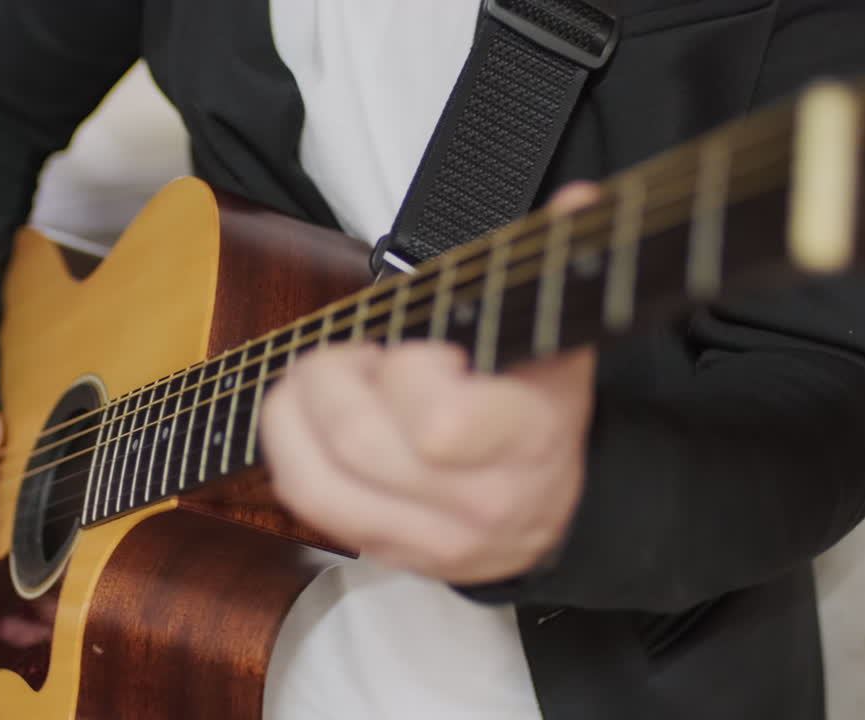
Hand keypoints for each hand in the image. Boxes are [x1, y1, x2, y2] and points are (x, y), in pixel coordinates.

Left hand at [259, 184, 600, 584]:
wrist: (550, 509)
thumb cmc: (537, 410)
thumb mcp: (555, 339)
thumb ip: (556, 265)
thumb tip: (578, 198)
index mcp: (527, 440)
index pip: (439, 425)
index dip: (407, 373)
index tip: (418, 349)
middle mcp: (478, 502)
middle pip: (360, 442)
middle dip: (334, 377)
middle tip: (352, 353)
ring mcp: (427, 538)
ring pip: (318, 477)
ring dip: (298, 410)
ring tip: (321, 378)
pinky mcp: (384, 550)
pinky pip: (306, 498)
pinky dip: (286, 444)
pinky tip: (303, 413)